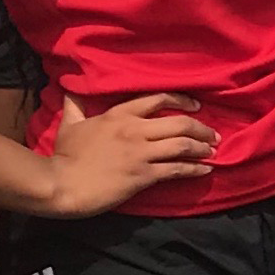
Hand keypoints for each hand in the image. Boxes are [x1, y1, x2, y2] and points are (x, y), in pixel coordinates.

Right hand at [44, 91, 216, 214]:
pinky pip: (177, 169)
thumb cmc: (65, 156)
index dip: (182, 100)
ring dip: (202, 149)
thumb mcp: (70, 125)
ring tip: (212, 152)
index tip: (196, 106)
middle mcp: (134, 130)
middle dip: (201, 129)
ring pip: (183, 145)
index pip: (158, 99)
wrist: (62, 184)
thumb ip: (75, 106)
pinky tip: (205, 170)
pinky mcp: (143, 175)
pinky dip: (195, 169)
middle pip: (179, 123)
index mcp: (119, 115)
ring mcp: (140, 153)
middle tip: (213, 135)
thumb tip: (70, 89)